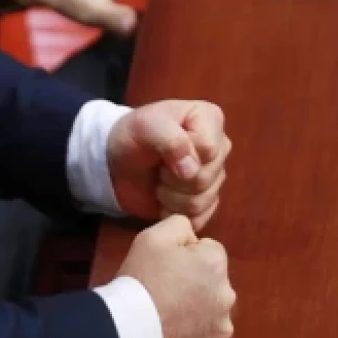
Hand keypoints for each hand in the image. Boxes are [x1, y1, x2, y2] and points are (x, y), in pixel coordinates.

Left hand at [106, 100, 230, 229]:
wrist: (117, 162)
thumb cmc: (133, 136)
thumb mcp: (145, 126)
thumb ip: (170, 140)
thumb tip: (191, 171)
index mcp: (210, 119)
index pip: (208, 148)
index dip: (181, 154)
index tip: (161, 148)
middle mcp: (219, 147)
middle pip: (206, 177)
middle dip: (173, 177)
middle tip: (158, 167)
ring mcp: (215, 176)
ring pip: (201, 200)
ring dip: (171, 196)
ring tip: (158, 181)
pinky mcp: (207, 202)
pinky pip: (199, 218)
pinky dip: (174, 212)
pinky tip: (163, 199)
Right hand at [118, 215, 235, 337]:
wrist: (133, 328)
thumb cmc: (142, 279)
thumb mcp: (152, 236)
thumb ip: (180, 224)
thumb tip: (192, 237)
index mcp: (215, 263)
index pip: (209, 248)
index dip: (186, 254)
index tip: (167, 265)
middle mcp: (227, 293)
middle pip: (213, 278)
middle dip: (196, 279)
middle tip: (167, 287)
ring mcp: (224, 323)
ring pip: (213, 304)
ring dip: (199, 304)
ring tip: (171, 309)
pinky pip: (210, 329)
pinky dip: (199, 328)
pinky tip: (178, 326)